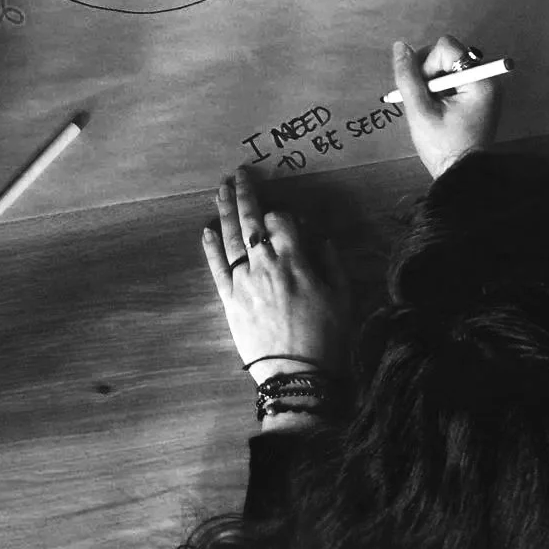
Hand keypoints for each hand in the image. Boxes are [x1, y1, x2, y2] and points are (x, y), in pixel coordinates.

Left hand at [200, 168, 345, 382]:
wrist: (298, 374)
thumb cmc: (328, 336)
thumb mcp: (342, 296)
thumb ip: (330, 261)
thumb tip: (319, 237)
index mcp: (295, 260)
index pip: (281, 220)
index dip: (281, 213)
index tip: (283, 215)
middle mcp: (265, 265)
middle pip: (251, 221)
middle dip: (245, 195)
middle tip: (239, 174)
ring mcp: (244, 282)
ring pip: (230, 238)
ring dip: (225, 211)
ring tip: (221, 190)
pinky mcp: (229, 301)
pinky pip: (217, 269)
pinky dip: (210, 248)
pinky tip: (206, 230)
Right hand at [388, 36, 500, 178]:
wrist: (462, 176)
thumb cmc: (443, 147)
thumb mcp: (420, 111)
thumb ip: (408, 76)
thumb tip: (400, 47)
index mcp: (480, 81)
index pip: (446, 48)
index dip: (427, 64)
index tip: (425, 91)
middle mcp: (487, 79)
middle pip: (448, 54)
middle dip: (430, 73)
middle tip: (426, 100)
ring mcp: (484, 87)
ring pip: (448, 66)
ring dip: (434, 82)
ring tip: (433, 107)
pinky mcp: (478, 96)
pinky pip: (454, 78)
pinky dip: (441, 88)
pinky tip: (438, 108)